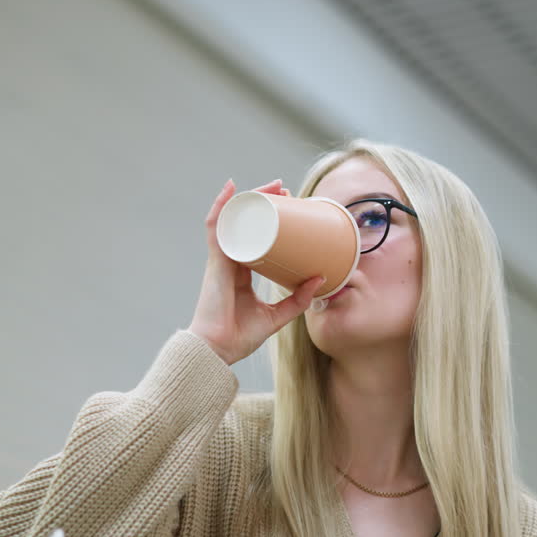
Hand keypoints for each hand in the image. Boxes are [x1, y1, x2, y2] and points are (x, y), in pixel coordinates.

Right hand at [187, 178, 323, 365]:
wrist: (218, 350)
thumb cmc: (239, 336)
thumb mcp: (277, 316)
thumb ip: (297, 300)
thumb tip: (321, 279)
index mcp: (241, 273)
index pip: (254, 238)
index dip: (269, 221)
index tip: (287, 207)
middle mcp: (230, 262)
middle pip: (245, 223)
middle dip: (263, 202)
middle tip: (285, 191)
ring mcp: (221, 259)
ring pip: (233, 219)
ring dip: (250, 198)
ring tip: (271, 186)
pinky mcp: (216, 261)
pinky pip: (216, 226)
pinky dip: (221, 205)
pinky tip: (231, 188)